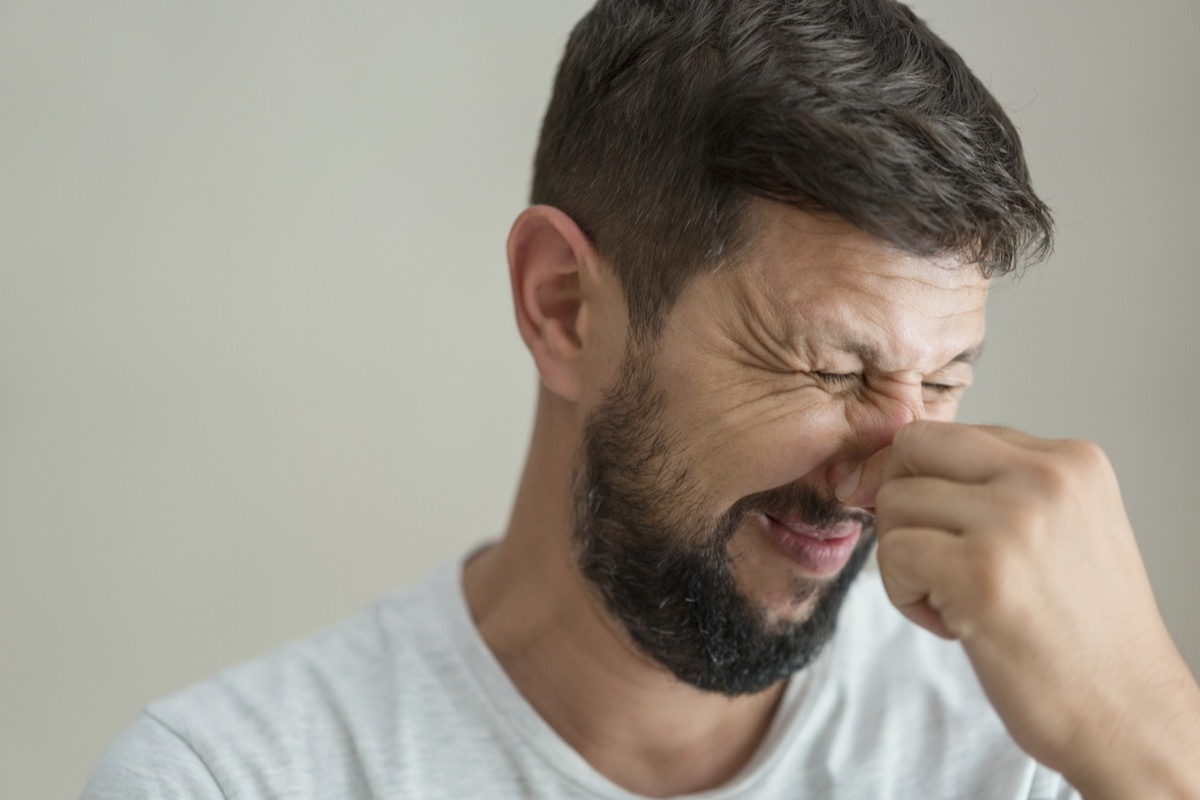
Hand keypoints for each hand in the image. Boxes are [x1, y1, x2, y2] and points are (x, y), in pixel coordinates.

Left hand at [836, 421, 1199, 798]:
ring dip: (903, 558)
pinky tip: (950, 624)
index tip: (932, 529)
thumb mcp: (1060, 530)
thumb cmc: (1083, 634)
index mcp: (1071, 460)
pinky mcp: (980, 571)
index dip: (922, 482)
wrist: (1128, 716)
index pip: (953, 434)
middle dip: (896, 499)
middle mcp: (1046, 476)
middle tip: (921, 555)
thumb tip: (886, 467)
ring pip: (894, 502)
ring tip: (953, 600)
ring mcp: (1013, 520)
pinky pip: (891, 552)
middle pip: (913, 445)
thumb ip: (995, 488)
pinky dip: (902, 594)